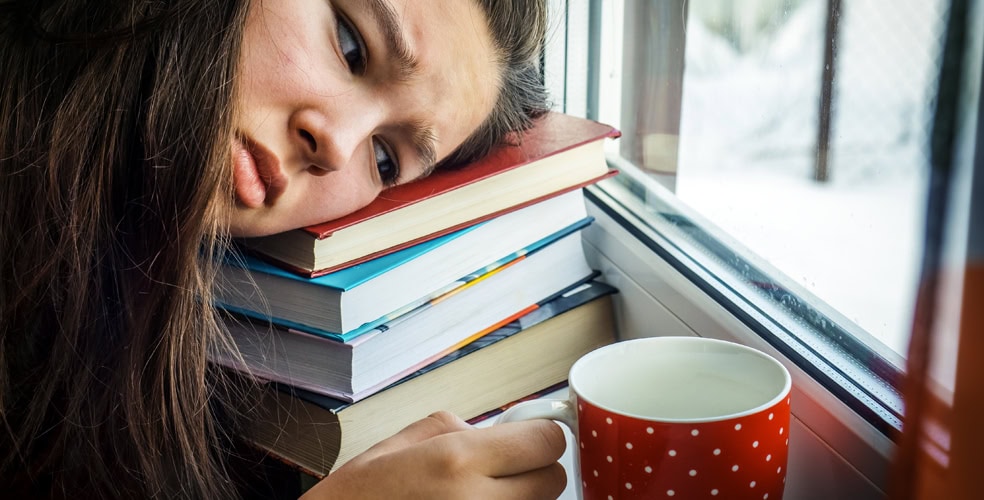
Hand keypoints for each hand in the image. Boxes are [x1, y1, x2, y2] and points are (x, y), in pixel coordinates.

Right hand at [300, 411, 566, 498]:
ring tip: (477, 496)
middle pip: (553, 481)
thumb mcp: (402, 444)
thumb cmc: (359, 497)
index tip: (529, 438)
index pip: (547, 442)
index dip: (540, 437)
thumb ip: (458, 429)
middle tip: (505, 471)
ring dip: (520, 499)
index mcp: (458, 461)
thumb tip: (499, 431)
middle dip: (535, 471)